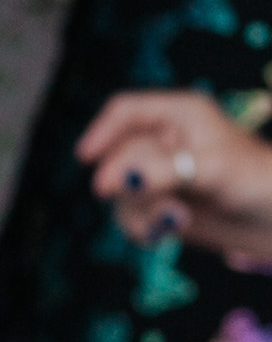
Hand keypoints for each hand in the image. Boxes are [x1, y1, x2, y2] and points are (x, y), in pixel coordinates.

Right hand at [84, 88, 271, 263]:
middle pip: (118, 155)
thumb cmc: (258, 181)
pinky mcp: (161, 205)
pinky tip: (168, 229)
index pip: (125, 112)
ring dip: (139, 207)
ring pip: (119, 189)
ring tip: (174, 218)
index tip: (86, 157)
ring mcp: (161, 175)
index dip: (102, 132)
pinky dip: (142, 226)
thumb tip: (114, 181)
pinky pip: (129, 214)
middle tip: (142, 197)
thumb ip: (160, 170)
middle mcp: (165, 141)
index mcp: (179, 114)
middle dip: (129, 180)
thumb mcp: (212, 168)